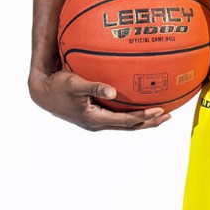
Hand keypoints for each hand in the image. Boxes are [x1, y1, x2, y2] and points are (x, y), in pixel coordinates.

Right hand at [28, 70, 170, 131]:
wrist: (42, 92)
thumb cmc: (57, 86)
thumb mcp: (74, 83)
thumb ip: (94, 86)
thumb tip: (113, 91)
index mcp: (95, 119)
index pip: (125, 121)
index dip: (143, 117)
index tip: (159, 110)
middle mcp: (98, 123)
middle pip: (130, 126)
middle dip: (149, 122)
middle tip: (168, 116)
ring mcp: (96, 120)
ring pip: (124, 123)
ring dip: (142, 119)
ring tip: (159, 113)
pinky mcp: (94, 114)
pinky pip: (117, 116)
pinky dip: (130, 112)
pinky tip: (138, 102)